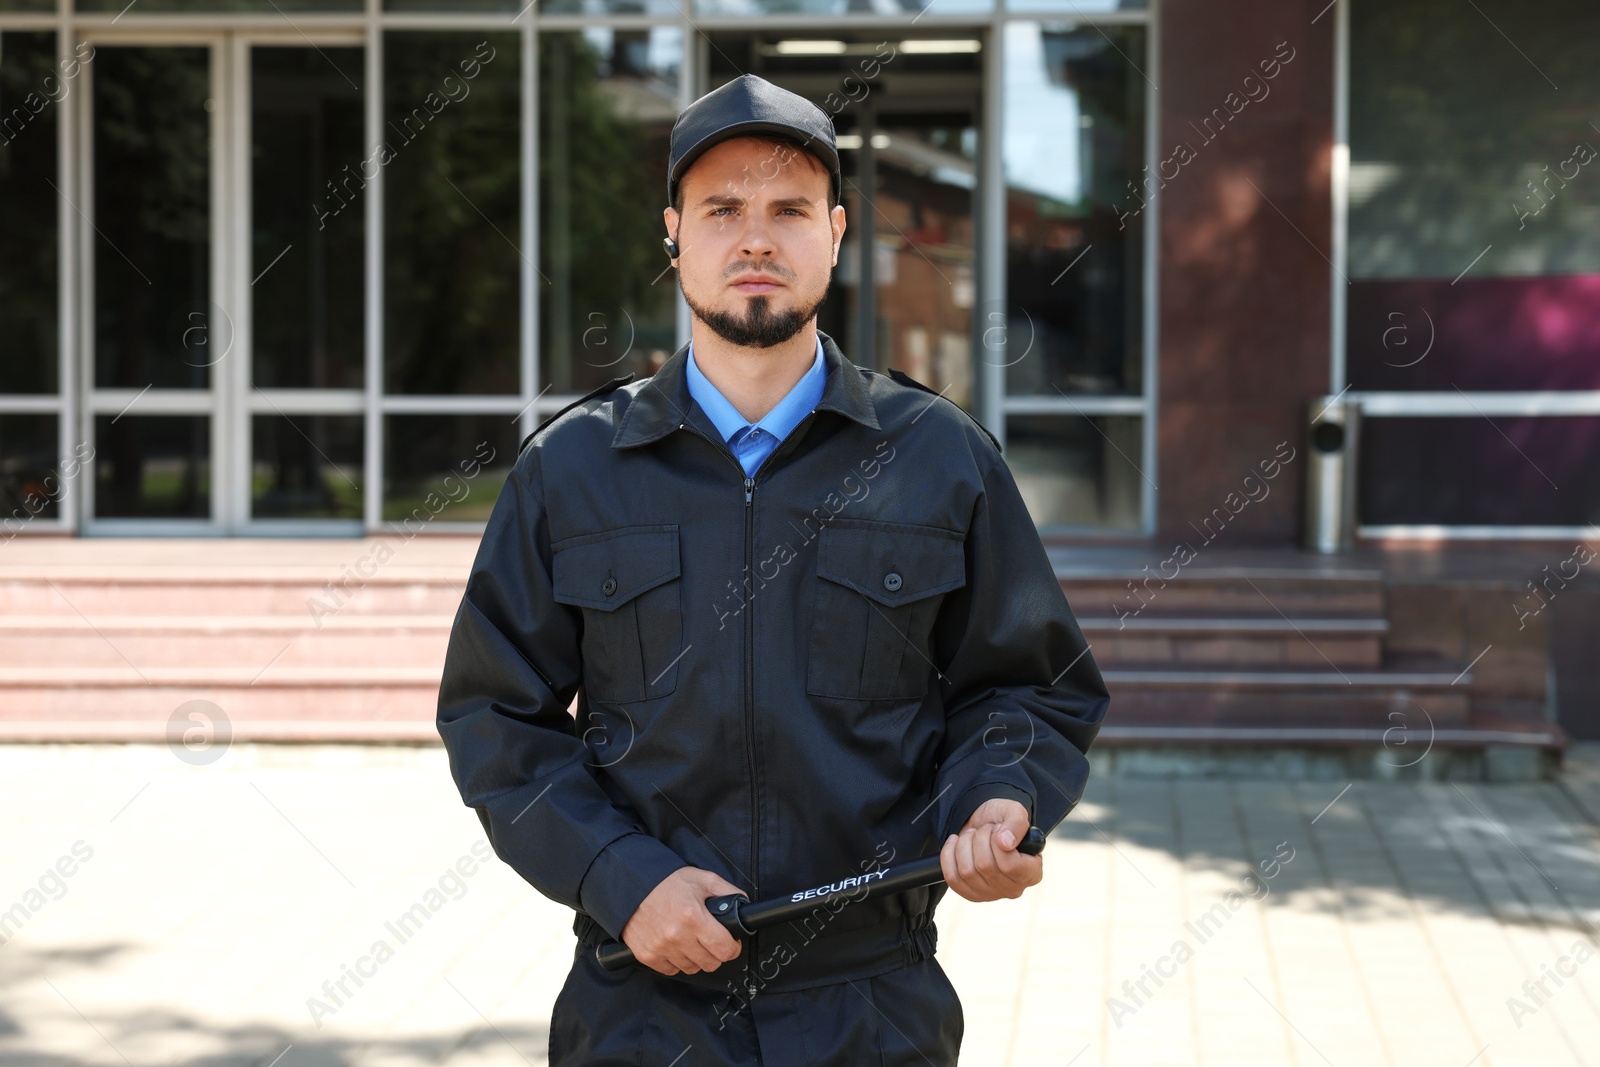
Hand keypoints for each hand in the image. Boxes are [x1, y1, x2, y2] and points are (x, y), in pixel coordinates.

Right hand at [620, 866, 745, 975]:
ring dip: (696, 958)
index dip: (733, 947)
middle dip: (716, 953)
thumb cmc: (668, 882)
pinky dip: (677, 961)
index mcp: (693, 917)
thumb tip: (744, 906)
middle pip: (711, 964)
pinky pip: (671, 970)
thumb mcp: (703, 879)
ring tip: (691, 940)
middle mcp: (676, 937)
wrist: (631, 885)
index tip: (730, 941)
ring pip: (692, 969)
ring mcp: (660, 948)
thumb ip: (728, 892)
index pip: (724, 950)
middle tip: (711, 940)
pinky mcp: (647, 956)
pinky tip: (675, 945)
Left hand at [940, 798, 1042, 901]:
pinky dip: (948, 855)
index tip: (998, 828)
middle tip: (985, 829)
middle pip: (985, 866)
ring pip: (967, 871)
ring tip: (972, 835)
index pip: (1011, 866)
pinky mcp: (970, 894)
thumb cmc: (1002, 820)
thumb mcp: (1013, 811)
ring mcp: (991, 895)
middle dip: (980, 838)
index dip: (998, 842)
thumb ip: (1016, 823)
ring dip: (965, 844)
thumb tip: (1005, 843)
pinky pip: (952, 878)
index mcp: (1032, 872)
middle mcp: (1014, 888)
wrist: (983, 824)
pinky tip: (955, 843)